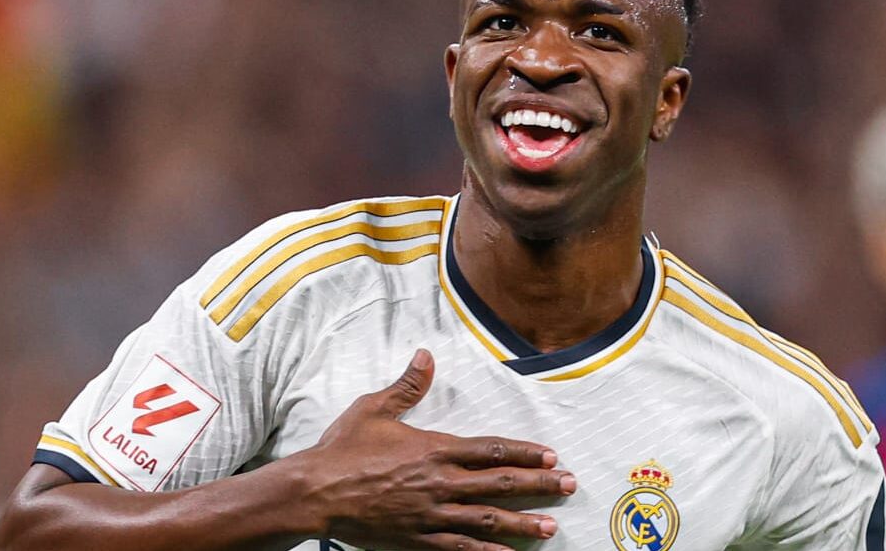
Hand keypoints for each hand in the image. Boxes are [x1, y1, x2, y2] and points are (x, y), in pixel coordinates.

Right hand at [299, 349, 574, 549]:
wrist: (315, 493)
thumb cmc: (344, 449)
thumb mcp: (374, 408)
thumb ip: (407, 385)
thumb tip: (425, 354)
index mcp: (433, 449)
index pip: (490, 450)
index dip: (525, 453)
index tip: (552, 456)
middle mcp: (439, 482)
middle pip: (499, 484)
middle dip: (538, 485)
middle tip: (569, 487)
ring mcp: (431, 514)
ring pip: (486, 520)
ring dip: (522, 523)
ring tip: (552, 527)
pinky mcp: (418, 539)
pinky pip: (460, 550)